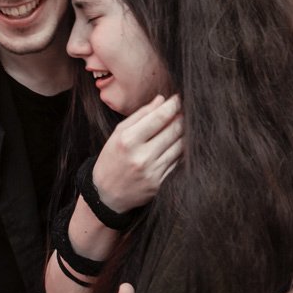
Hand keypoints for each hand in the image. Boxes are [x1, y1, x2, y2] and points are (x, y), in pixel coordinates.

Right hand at [93, 95, 183, 212]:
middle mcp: (141, 156)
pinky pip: (177, 162)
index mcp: (128, 140)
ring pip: (179, 146)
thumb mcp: (118, 133)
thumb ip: (140, 115)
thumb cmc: (111, 159)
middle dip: (182, 117)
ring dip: (185, 133)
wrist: (106, 194)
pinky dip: (181, 150)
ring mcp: (152, 171)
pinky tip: (180, 143)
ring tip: (185, 124)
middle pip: (173, 131)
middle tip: (186, 109)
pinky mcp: (160, 183)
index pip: (158, 118)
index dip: (173, 105)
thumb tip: (161, 100)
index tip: (179, 98)